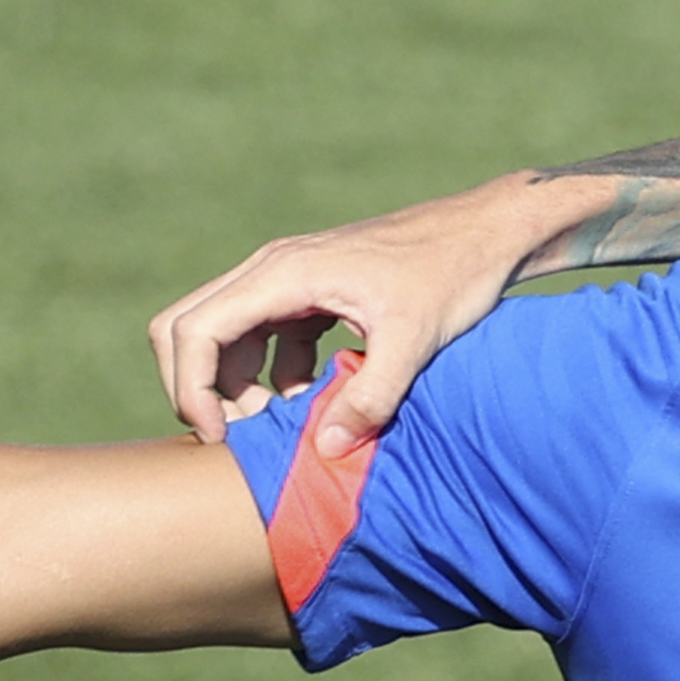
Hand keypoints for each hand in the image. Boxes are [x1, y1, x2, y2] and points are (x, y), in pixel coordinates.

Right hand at [147, 174, 593, 450]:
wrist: (489, 231)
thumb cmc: (453, 273)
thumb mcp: (416, 339)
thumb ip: (370, 397)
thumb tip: (324, 449)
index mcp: (284, 274)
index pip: (196, 330)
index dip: (191, 389)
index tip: (219, 439)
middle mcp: (273, 269)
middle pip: (190, 328)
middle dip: (199, 389)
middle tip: (235, 440)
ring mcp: (290, 279)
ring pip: (226, 336)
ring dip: (237, 386)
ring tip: (280, 428)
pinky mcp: (311, 293)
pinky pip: (267, 338)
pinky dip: (274, 376)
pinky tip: (314, 402)